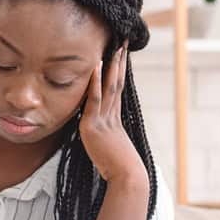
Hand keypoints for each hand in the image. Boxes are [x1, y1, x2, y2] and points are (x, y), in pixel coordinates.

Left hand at [79, 42, 146, 184]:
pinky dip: (95, 81)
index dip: (117, 73)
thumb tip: (97, 136)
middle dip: (119, 62)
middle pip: (116, 83)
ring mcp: (103, 119)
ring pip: (109, 86)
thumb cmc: (118, 169)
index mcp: (114, 120)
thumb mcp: (108, 149)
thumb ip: (102, 139)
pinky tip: (96, 65)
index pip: (115, 91)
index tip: (121, 57)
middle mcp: (111, 115)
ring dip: (112, 65)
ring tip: (115, 47)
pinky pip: (94, 99)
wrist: (126, 176)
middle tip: (123, 43)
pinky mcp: (93, 126)